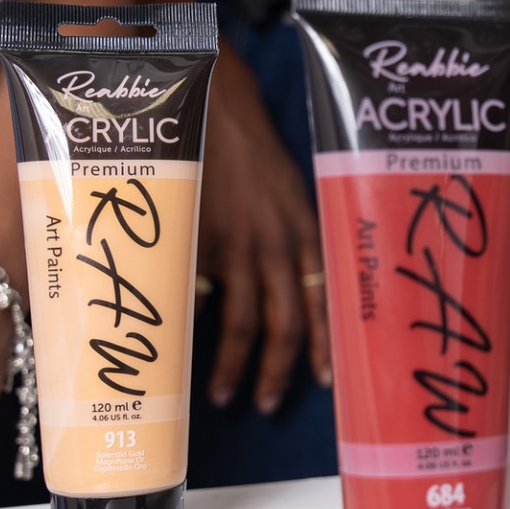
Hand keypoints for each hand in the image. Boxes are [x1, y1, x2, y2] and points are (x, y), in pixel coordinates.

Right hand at [196, 45, 330, 413]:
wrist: (214, 103)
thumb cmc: (252, 151)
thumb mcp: (286, 193)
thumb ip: (288, 242)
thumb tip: (278, 292)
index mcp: (305, 230)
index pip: (323, 299)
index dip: (324, 345)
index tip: (325, 382)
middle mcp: (276, 242)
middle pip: (283, 322)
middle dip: (277, 370)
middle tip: (267, 405)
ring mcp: (235, 243)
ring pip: (241, 319)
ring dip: (234, 364)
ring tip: (225, 395)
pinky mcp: (196, 238)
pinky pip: (197, 294)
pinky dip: (193, 327)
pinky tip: (185, 352)